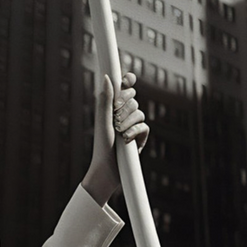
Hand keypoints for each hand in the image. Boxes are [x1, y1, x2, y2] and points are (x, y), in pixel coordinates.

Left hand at [82, 70, 148, 204]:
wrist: (107, 169)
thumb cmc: (101, 145)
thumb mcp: (103, 121)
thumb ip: (106, 99)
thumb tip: (107, 77)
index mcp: (112, 107)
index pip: (123, 88)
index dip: (127, 82)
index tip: (127, 80)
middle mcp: (123, 114)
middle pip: (132, 98)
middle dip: (125, 105)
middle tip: (115, 114)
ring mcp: (133, 125)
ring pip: (139, 112)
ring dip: (128, 121)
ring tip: (119, 132)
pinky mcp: (141, 137)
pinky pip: (145, 126)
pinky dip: (136, 131)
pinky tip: (127, 139)